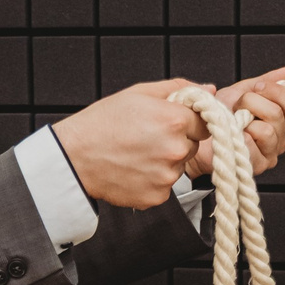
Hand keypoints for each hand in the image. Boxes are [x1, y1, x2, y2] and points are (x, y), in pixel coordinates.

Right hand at [54, 80, 202, 208]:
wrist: (75, 157)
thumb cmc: (103, 122)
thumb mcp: (140, 93)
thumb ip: (179, 88)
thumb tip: (209, 89)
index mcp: (174, 120)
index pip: (205, 123)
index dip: (189, 121)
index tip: (173, 122)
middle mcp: (175, 150)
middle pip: (193, 145)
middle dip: (177, 140)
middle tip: (148, 137)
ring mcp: (167, 176)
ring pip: (179, 166)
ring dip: (165, 161)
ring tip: (137, 153)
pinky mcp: (158, 196)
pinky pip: (165, 186)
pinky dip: (153, 179)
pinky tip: (134, 169)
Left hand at [186, 66, 284, 179]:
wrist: (196, 134)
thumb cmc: (217, 116)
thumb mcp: (243, 91)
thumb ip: (268, 81)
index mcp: (280, 121)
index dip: (274, 91)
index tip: (255, 88)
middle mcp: (279, 138)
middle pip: (278, 114)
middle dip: (252, 103)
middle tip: (237, 107)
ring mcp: (270, 154)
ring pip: (268, 131)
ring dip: (244, 121)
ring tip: (233, 123)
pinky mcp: (257, 166)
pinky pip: (253, 146)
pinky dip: (239, 137)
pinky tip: (232, 137)